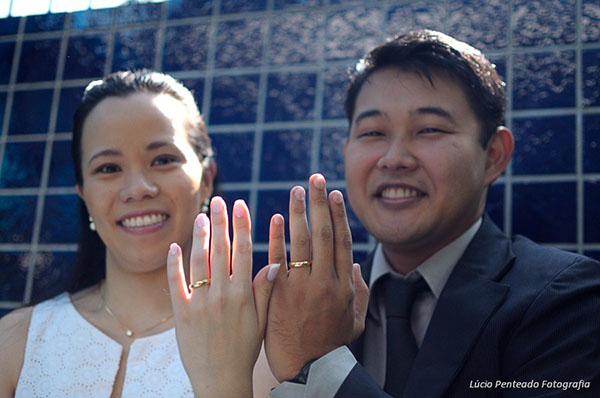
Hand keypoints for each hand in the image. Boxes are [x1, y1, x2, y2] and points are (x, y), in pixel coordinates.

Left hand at [167, 197, 276, 396]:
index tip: (240, 205)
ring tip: (201, 216)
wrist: (220, 379)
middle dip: (220, 222)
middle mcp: (221, 295)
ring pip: (198, 262)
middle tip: (219, 200)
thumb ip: (265, 292)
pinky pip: (175, 284)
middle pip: (220, 250)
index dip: (242, 226)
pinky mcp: (181, 314)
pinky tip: (174, 246)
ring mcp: (199, 303)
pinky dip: (173, 264)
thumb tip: (274, 264)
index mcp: (243, 294)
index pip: (243, 251)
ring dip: (199, 236)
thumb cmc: (245, 350)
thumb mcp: (261, 321)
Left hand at [265, 173, 368, 381]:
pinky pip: (277, 260)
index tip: (334, 194)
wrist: (307, 370)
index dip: (339, 216)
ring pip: (302, 242)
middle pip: (324, 234)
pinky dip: (276, 238)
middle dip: (321, 204)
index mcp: (344, 286)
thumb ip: (358, 291)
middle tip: (315, 179)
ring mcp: (302, 287)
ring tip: (297, 190)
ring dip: (299, 213)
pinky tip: (274, 218)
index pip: (342, 242)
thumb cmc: (331, 345)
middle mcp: (325, 282)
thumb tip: (356, 265)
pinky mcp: (279, 295)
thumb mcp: (355, 320)